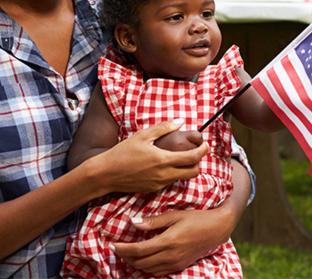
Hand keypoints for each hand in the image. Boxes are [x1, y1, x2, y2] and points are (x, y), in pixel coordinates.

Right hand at [91, 120, 207, 194]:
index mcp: (164, 160)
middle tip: (194, 152)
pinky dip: (173, 173)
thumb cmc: (123, 152)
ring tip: (179, 156)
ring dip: (186, 168)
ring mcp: (159, 184)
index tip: (205, 145)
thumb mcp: (143, 136)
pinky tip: (164, 164)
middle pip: (193, 172)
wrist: (106, 174)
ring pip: (182, 178)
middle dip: (198, 162)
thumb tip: (180, 121)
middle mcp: (164, 175)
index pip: (193, 158)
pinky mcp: (153, 189)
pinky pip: (170, 181)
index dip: (203, 151)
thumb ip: (163, 128)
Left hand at [111, 207, 233, 276]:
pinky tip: (144, 259)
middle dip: (126, 257)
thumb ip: (153, 221)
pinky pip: (158, 272)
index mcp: (168, 241)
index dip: (123, 249)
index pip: (139, 250)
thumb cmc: (196, 218)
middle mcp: (170, 256)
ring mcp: (175, 263)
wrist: (217, 229)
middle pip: (141, 262)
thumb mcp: (175, 215)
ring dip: (135, 264)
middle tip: (117, 249)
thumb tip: (133, 222)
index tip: (112, 245)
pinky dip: (147, 268)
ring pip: (148, 270)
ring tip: (128, 254)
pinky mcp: (179, 266)